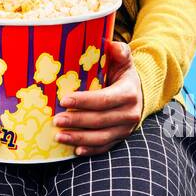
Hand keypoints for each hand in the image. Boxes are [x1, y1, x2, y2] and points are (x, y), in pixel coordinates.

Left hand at [54, 40, 144, 156]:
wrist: (138, 92)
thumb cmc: (123, 73)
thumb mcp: (123, 59)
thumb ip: (119, 51)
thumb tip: (111, 45)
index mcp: (128, 93)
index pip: (104, 99)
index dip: (84, 101)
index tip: (64, 101)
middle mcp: (130, 113)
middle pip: (100, 120)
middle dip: (77, 122)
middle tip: (56, 120)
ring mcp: (126, 129)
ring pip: (101, 137)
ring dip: (79, 139)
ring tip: (59, 136)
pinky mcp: (120, 138)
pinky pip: (105, 147)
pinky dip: (90, 150)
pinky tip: (75, 151)